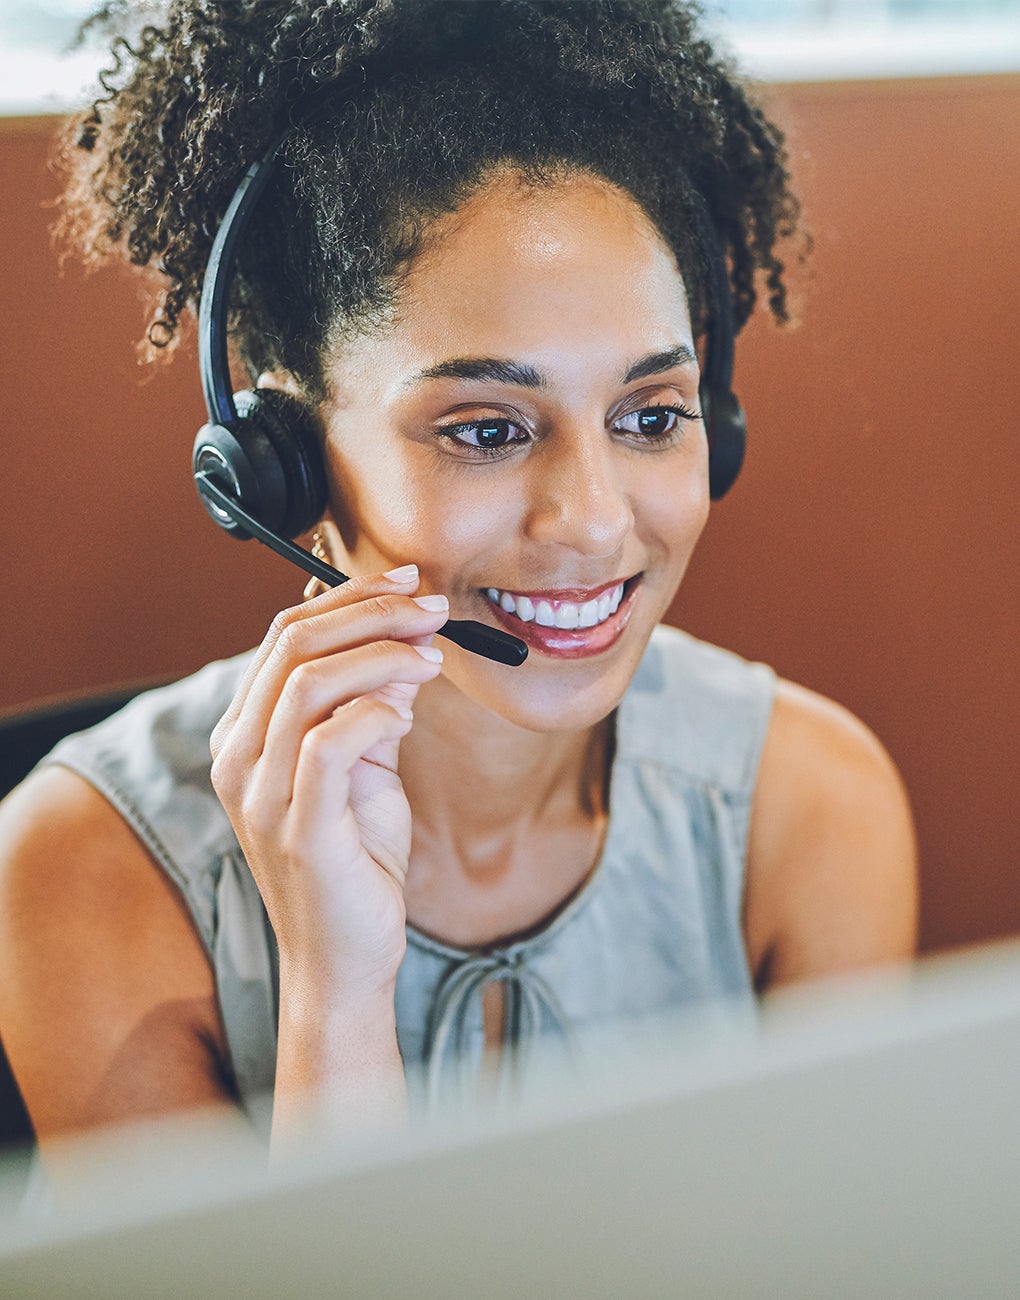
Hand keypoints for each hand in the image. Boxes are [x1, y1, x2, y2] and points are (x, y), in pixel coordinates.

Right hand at [209, 564, 446, 1000]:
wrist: (346, 959)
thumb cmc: (357, 862)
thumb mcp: (369, 770)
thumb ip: (375, 708)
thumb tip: (405, 649)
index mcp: (246, 735)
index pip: (285, 637)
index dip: (348, 599)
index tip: (407, 583)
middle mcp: (237, 758)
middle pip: (292, 646)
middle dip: (371, 613)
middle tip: (431, 609)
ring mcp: (259, 794)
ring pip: (308, 683)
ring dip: (381, 655)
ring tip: (431, 660)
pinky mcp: (297, 828)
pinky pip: (328, 743)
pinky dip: (375, 713)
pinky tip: (408, 715)